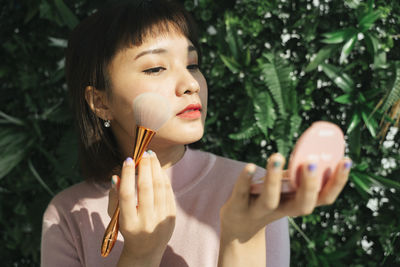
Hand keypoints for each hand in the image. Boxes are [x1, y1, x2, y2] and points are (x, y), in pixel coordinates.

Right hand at [108, 151, 175, 266]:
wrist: (146, 250)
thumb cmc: (128, 228)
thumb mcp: (117, 217)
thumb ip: (115, 197)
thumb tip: (117, 176)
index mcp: (129, 223)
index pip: (127, 195)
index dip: (127, 175)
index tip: (128, 159)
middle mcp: (146, 222)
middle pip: (146, 188)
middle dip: (145, 167)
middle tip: (143, 153)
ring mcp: (161, 220)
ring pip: (160, 188)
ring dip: (156, 168)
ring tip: (151, 156)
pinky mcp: (172, 217)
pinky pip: (168, 192)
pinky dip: (163, 178)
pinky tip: (158, 169)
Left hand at [218, 153, 350, 266]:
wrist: (239, 224)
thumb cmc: (267, 200)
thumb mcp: (285, 189)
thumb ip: (296, 175)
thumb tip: (315, 148)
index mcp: (297, 204)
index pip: (323, 198)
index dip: (337, 183)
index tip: (346, 160)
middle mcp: (282, 210)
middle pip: (301, 205)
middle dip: (308, 185)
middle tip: (312, 162)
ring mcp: (259, 210)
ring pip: (270, 200)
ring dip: (274, 179)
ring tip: (277, 156)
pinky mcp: (238, 207)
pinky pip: (242, 193)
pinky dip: (245, 180)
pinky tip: (250, 166)